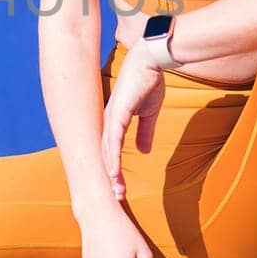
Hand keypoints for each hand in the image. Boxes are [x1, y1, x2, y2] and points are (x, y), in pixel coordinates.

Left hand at [99, 43, 166, 199]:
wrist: (151, 60)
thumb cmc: (148, 82)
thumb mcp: (149, 112)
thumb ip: (145, 132)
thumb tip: (144, 152)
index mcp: (114, 121)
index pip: (111, 150)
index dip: (114, 169)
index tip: (120, 188)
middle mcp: (108, 121)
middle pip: (105, 154)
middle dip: (110, 177)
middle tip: (117, 198)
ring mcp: (111, 117)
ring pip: (107, 151)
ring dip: (112, 173)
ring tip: (117, 192)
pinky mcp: (117, 112)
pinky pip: (113, 139)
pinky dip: (111, 156)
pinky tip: (112, 172)